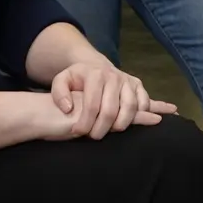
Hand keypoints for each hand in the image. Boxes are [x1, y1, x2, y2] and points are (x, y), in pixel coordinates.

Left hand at [50, 61, 177, 138]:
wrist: (95, 66)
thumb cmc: (78, 78)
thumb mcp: (62, 80)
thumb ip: (59, 93)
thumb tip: (68, 109)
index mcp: (95, 75)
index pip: (92, 105)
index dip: (85, 123)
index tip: (78, 132)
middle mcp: (114, 76)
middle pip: (111, 110)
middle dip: (101, 128)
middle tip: (93, 137)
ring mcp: (128, 80)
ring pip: (130, 107)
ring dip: (120, 125)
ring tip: (110, 132)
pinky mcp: (138, 84)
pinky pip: (144, 103)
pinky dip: (140, 115)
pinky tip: (127, 123)